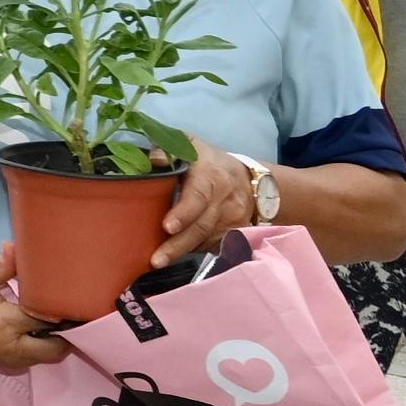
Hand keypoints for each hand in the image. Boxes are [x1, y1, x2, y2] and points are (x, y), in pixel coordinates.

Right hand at [0, 250, 71, 371]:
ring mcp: (8, 358)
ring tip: (60, 319)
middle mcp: (9, 346)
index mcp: (3, 322)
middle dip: (68, 333)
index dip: (64, 310)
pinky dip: (44, 345)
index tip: (76, 299)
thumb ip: (2, 264)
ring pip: (48, 356)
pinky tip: (44, 328)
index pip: (46, 320)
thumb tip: (16, 247)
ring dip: (57, 340)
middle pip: (56, 348)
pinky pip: (36, 358)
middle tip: (73, 313)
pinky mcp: (6, 363)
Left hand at [152, 146, 259, 266]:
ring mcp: (233, 219)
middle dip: (177, 245)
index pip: (198, 196)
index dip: (184, 213)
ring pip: (206, 240)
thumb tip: (155, 160)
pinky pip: (213, 246)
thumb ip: (168, 149)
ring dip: (182, 251)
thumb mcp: (190, 145)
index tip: (167, 227)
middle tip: (156, 260)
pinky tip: (177, 256)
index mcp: (210, 175)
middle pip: (201, 226)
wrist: (251, 181)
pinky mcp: (236, 234)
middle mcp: (224, 199)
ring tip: (159, 260)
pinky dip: (194, 251)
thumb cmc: (209, 162)